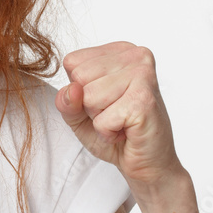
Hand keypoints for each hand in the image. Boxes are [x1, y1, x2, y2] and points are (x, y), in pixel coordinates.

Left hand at [55, 41, 183, 189]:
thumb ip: (66, 100)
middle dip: (88, 105)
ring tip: (121, 120)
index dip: (79, 90)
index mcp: (118, 51)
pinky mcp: (144, 100)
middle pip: (79, 77)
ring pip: (88, 97)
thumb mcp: (78, 113)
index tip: (104, 99)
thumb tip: (71, 90)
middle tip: (114, 112)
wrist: (147, 161)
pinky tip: (126, 130)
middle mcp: (134, 56)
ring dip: (99, 119)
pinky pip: (101, 119)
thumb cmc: (115, 131)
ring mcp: (142, 75)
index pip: (72, 62)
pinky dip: (107, 132)